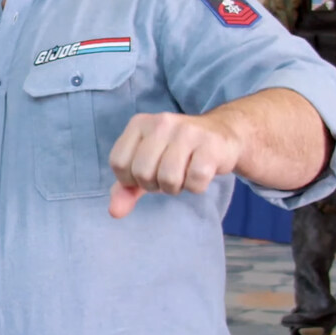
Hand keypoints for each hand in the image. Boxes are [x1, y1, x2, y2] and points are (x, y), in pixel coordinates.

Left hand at [107, 112, 242, 217]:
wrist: (221, 136)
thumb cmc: (177, 153)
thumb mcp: (146, 165)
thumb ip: (126, 188)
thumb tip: (114, 211)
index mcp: (139, 123)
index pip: (118, 163)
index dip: (130, 179)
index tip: (147, 172)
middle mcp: (161, 122)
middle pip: (142, 173)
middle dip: (154, 185)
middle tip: (168, 175)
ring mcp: (187, 132)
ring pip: (168, 178)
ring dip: (176, 187)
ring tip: (183, 174)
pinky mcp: (211, 145)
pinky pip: (195, 181)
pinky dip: (196, 187)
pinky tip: (200, 172)